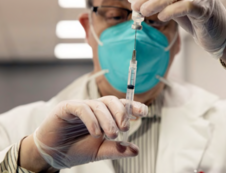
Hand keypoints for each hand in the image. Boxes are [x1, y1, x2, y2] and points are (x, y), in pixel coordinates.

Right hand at [19, 96, 147, 170]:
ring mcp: (81, 106)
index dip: (133, 106)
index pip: (121, 105)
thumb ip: (116, 149)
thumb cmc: (76, 149)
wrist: (52, 155)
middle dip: (121, 113)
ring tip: (111, 135)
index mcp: (104, 115)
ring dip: (108, 120)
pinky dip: (91, 119)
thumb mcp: (99, 151)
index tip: (144, 112)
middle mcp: (94, 108)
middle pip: (112, 101)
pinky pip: (82, 108)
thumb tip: (136, 150)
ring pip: (98, 105)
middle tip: (124, 129)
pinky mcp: (66, 108)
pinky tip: (95, 133)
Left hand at [128, 0, 225, 58]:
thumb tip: (141, 5)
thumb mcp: (177, 10)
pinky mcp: (206, 10)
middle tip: (135, 6)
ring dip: (155, 1)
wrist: (220, 36)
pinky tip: (162, 17)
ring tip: (143, 11)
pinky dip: (171, 11)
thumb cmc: (197, 23)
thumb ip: (164, 4)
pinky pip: (187, 6)